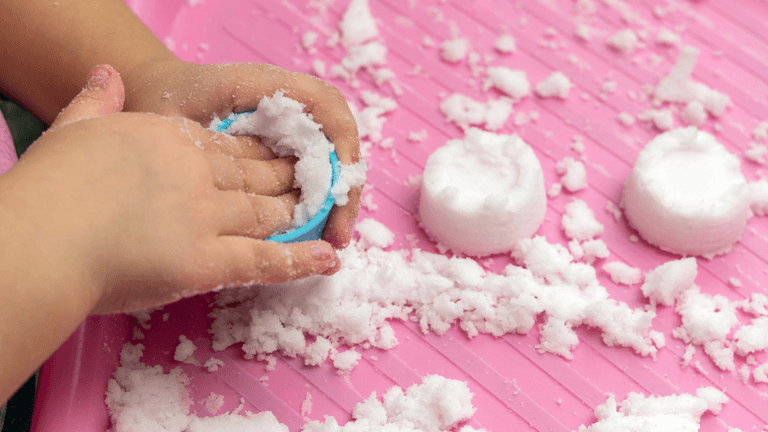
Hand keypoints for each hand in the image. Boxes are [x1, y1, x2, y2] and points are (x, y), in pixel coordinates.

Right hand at [3, 65, 339, 314]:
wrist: (38, 239)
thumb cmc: (48, 190)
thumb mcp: (72, 129)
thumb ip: (95, 100)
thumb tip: (106, 73)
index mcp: (167, 138)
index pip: (227, 147)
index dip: (258, 155)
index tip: (277, 161)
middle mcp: (194, 172)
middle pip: (254, 176)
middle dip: (287, 182)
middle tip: (314, 188)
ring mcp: (204, 215)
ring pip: (264, 213)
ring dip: (297, 214)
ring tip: (323, 217)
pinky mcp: (205, 261)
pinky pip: (263, 260)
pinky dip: (299, 260)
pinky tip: (327, 258)